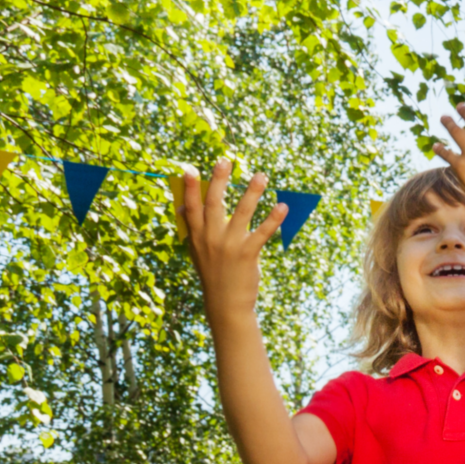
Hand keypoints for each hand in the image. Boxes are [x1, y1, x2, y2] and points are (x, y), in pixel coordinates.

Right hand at [173, 159, 283, 312]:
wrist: (225, 303)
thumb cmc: (213, 273)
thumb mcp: (196, 251)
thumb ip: (190, 228)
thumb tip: (181, 206)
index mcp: (195, 235)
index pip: (190, 207)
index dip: (190, 188)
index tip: (190, 168)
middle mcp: (210, 237)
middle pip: (213, 203)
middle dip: (219, 180)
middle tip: (225, 160)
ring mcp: (229, 245)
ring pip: (241, 212)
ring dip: (252, 192)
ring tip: (262, 176)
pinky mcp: (247, 253)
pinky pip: (262, 232)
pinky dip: (273, 218)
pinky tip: (283, 206)